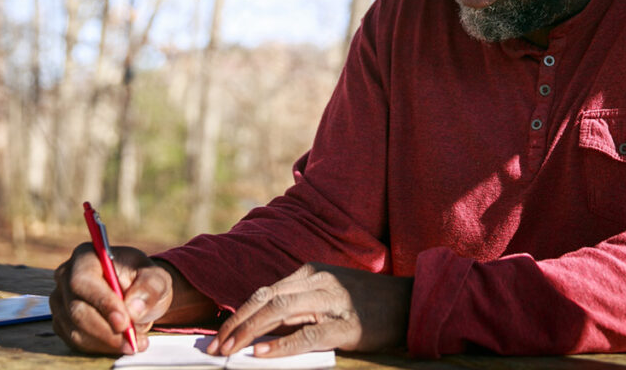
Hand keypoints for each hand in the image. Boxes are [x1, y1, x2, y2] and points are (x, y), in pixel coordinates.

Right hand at [50, 243, 173, 353]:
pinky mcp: (62, 322)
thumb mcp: (157, 278)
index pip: (83, 281)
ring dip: (106, 341)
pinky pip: (76, 341)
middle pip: (76, 309)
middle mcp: (66, 277)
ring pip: (75, 329)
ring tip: (135, 342)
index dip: (102, 303)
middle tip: (132, 340)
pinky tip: (122, 344)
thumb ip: (149, 287)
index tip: (124, 321)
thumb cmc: (144, 280)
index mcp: (86, 256)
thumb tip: (133, 309)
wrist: (138, 293)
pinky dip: (100, 347)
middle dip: (106, 329)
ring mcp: (61, 301)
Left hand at [207, 263, 412, 357]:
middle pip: (266, 299)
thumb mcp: (329, 295)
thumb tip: (259, 329)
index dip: (237, 313)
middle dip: (236, 324)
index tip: (217, 334)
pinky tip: (262, 353)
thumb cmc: (366, 303)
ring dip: (249, 332)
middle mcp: (318, 281)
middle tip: (215, 346)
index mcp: (311, 272)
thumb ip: (298, 305)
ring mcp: (332, 301)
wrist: (410, 304)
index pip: (264, 292)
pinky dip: (281, 345)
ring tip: (230, 350)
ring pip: (280, 311)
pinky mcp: (346, 325)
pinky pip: (307, 335)